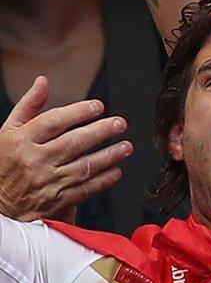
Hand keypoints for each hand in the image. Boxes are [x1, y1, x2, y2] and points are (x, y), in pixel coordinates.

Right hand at [0, 78, 131, 222]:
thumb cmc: (6, 162)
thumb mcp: (9, 131)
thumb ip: (29, 106)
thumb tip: (43, 82)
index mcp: (22, 141)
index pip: (54, 121)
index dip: (79, 112)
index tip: (98, 106)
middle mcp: (35, 161)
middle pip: (74, 142)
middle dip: (101, 131)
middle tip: (119, 124)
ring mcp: (47, 181)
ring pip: (84, 166)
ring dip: (109, 155)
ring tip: (126, 146)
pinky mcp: (57, 200)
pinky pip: (85, 189)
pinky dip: (103, 180)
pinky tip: (116, 171)